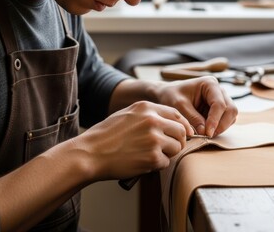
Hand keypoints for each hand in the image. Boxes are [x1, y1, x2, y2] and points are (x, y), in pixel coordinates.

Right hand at [69, 101, 193, 180]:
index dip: (182, 125)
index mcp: (146, 107)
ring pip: (177, 147)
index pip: (176, 114)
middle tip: (167, 148)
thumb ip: (147, 115)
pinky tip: (142, 162)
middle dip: (178, 141)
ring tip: (150, 155)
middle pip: (181, 131)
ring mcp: (154, 139)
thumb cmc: (105, 136)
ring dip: (167, 154)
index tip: (183, 134)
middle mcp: (153, 121)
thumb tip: (167, 122)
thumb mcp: (126, 114)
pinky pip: (166, 162)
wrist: (90, 153)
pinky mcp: (153, 157)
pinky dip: (157, 165)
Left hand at [155, 76, 237, 136]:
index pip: (219, 104)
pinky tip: (208, 131)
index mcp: (209, 84)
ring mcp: (221, 98)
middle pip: (230, 109)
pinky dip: (220, 127)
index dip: (215, 120)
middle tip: (208, 136)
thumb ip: (192, 118)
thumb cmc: (172, 96)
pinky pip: (227, 119)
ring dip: (221, 127)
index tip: (207, 133)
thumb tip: (205, 132)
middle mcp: (219, 90)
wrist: (169, 94)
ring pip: (231, 115)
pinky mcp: (220, 108)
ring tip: (207, 134)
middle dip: (221, 125)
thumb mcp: (179, 106)